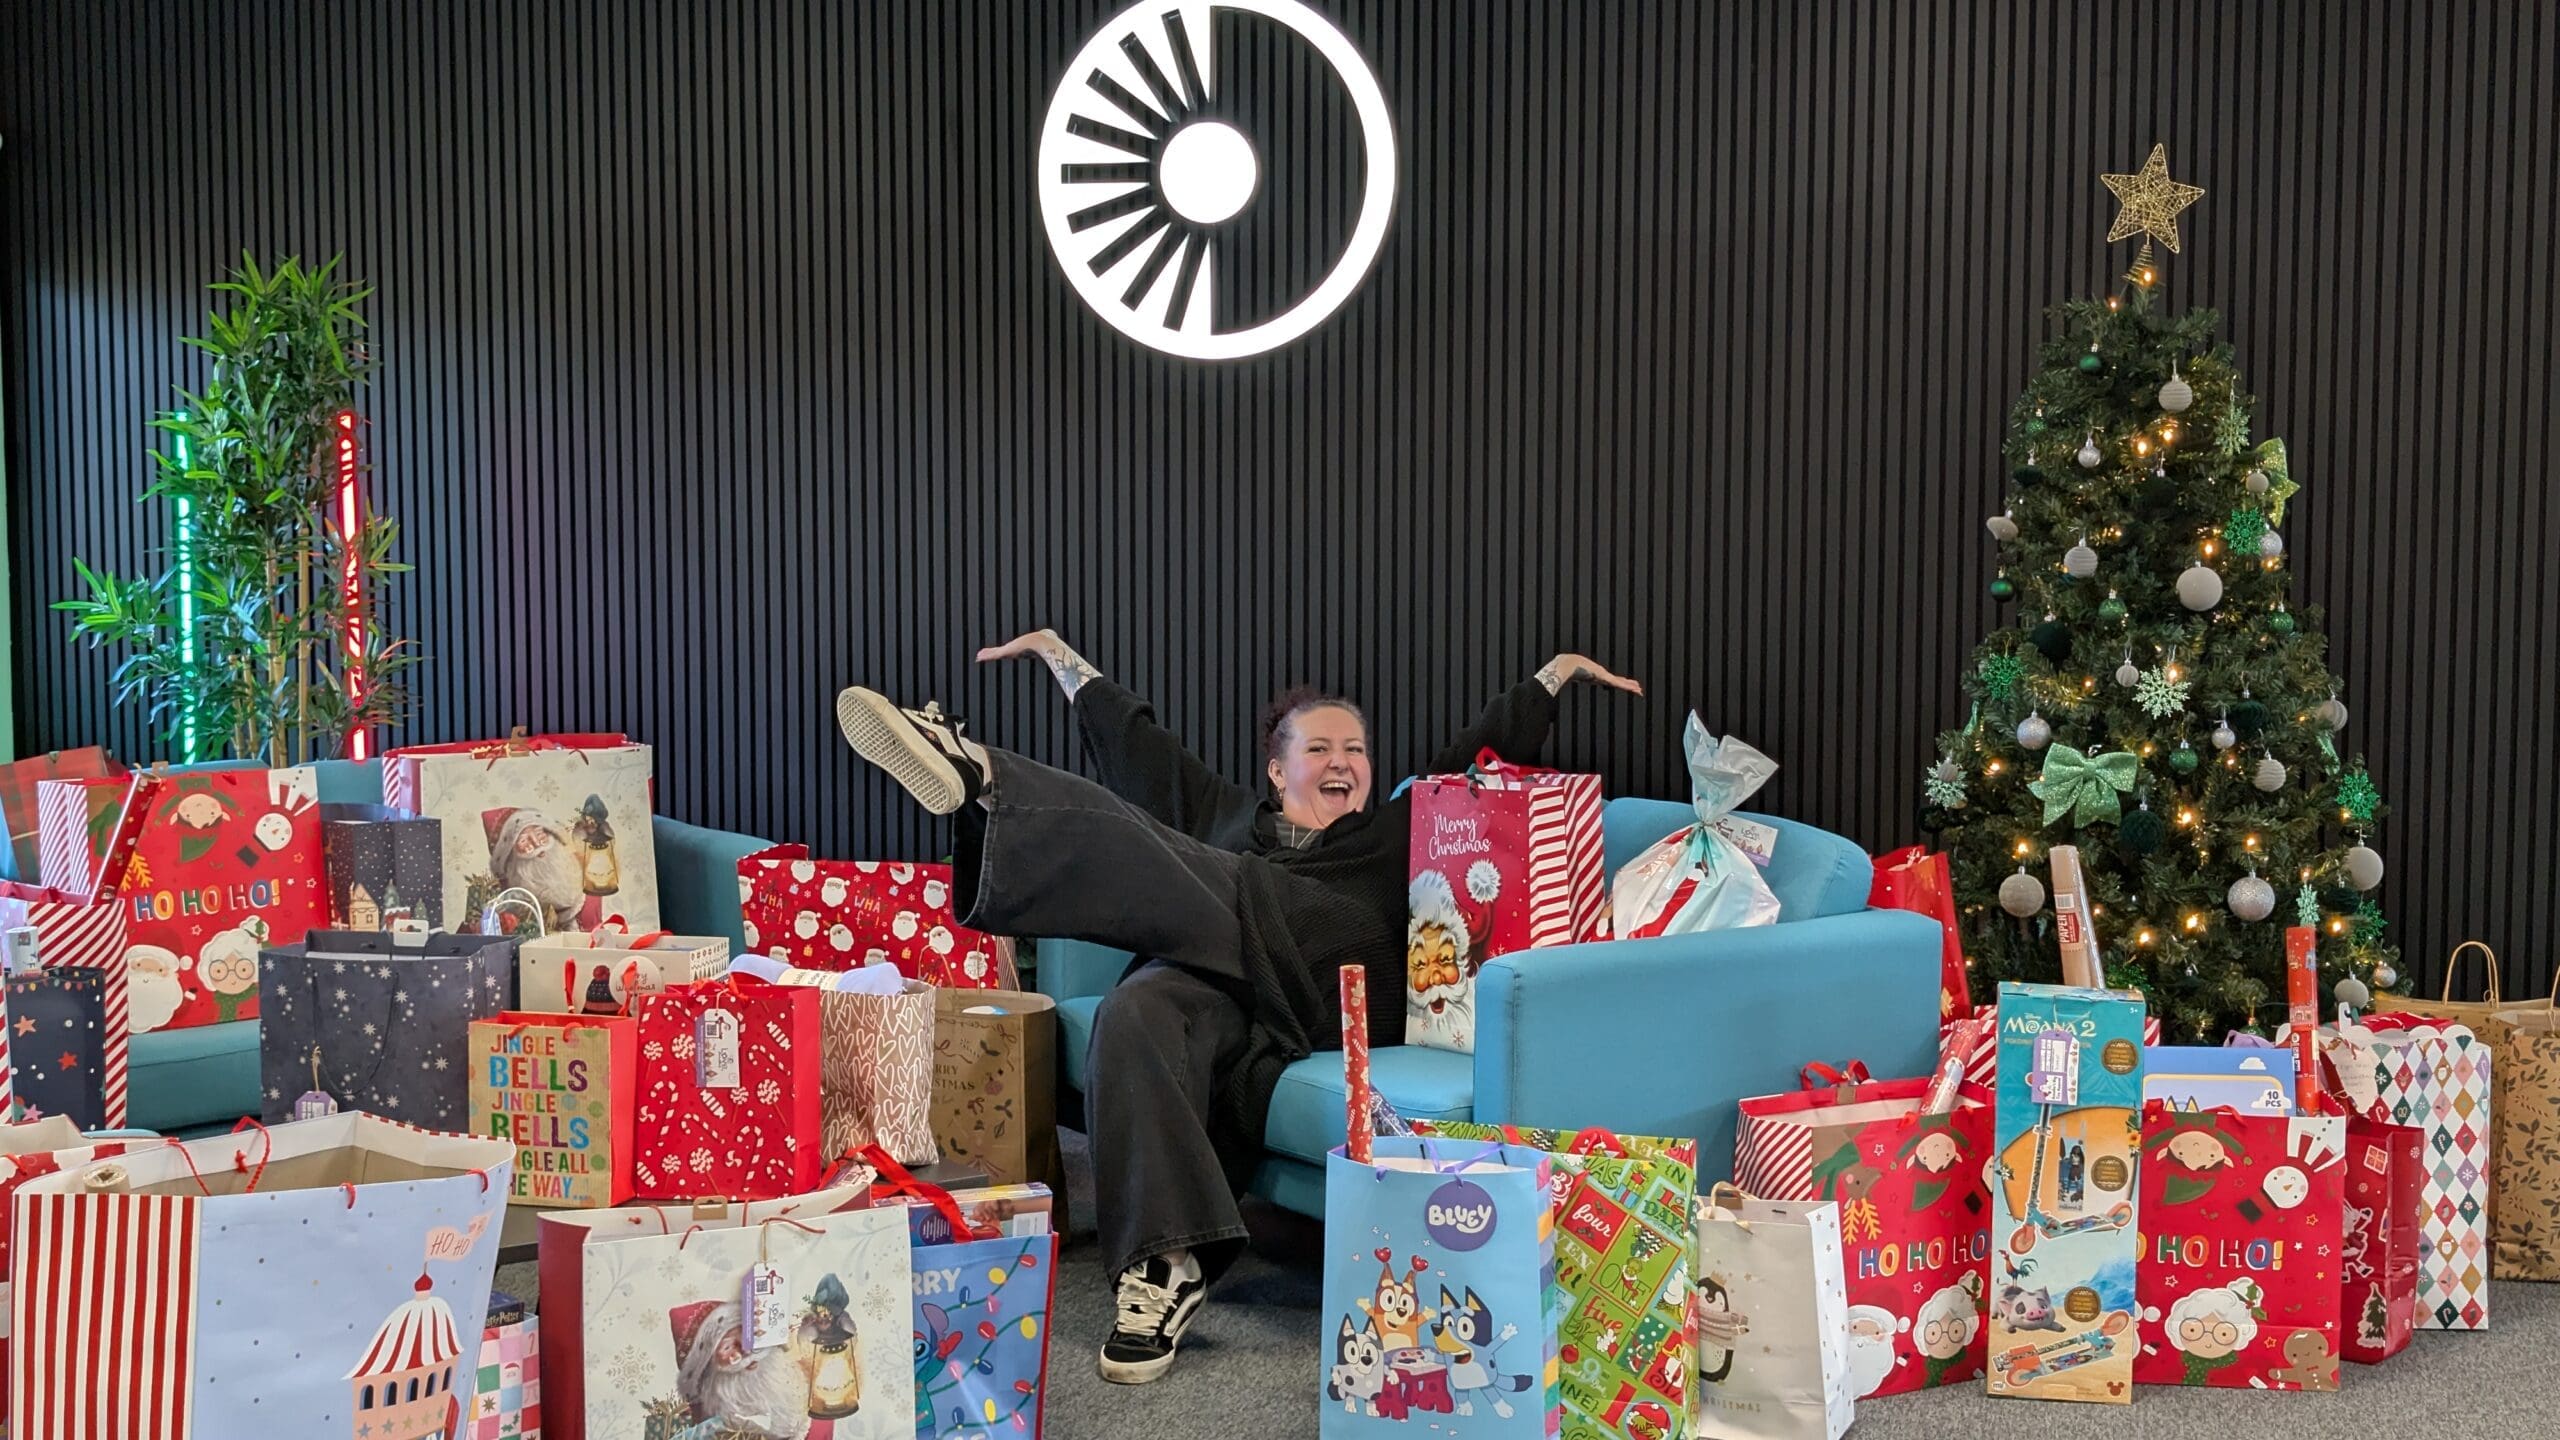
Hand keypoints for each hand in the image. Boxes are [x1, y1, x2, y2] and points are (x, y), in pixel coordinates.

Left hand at [978, 628, 1100, 696]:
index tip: (1008, 655)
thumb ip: (1064, 673)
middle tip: (986, 655)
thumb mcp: (1057, 663)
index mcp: (1028, 649)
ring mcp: (1013, 648)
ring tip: (980, 656)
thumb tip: (1075, 683)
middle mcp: (1019, 647)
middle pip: (1005, 651)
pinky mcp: (1008, 650)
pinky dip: (987, 655)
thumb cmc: (1053, 653)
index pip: (1018, 651)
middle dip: (995, 653)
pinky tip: (979, 657)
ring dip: (989, 654)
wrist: (1046, 643)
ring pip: (998, 652)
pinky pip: (995, 653)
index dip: (1012, 653)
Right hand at [1540, 653, 1644, 695]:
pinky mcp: (1603, 676)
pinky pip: (1617, 683)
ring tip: (1639, 690)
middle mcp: (1600, 674)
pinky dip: (1626, 686)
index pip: (1608, 680)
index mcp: (1594, 676)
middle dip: (1627, 684)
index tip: (1624, 684)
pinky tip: (1634, 688)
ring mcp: (1602, 675)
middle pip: (1617, 681)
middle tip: (1637, 687)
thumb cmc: (1564, 670)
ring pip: (1620, 682)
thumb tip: (1551, 689)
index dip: (1616, 682)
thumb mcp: (1565, 678)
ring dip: (1630, 687)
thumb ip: (1562, 683)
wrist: (1566, 663)